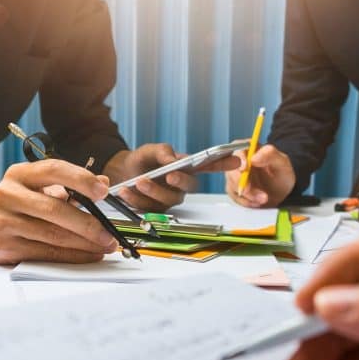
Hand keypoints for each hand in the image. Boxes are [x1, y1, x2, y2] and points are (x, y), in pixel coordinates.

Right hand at [0, 159, 118, 263]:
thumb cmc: (22, 203)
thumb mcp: (41, 186)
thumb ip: (71, 184)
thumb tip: (103, 181)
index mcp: (19, 174)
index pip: (53, 170)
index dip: (80, 179)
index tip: (103, 190)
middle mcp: (7, 195)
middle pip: (53, 209)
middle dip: (87, 223)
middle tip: (108, 231)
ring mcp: (3, 222)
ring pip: (52, 235)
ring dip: (84, 243)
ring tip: (104, 245)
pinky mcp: (5, 247)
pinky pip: (46, 253)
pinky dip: (72, 255)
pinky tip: (88, 254)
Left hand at [105, 144, 238, 210]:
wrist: (121, 172)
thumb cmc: (142, 160)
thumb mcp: (151, 150)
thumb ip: (162, 152)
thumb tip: (173, 159)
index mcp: (186, 168)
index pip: (209, 166)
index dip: (223, 164)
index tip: (237, 160)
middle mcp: (181, 186)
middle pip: (190, 187)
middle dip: (180, 181)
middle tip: (169, 174)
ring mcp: (169, 199)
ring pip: (167, 199)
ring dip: (153, 190)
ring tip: (139, 180)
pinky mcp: (154, 209)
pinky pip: (148, 206)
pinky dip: (135, 197)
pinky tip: (125, 189)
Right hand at [224, 145, 295, 207]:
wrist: (282, 192)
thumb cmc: (282, 174)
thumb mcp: (282, 163)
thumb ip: (270, 155)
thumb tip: (254, 157)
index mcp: (250, 149)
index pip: (238, 149)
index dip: (238, 159)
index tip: (244, 169)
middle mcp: (240, 161)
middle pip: (230, 168)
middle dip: (240, 182)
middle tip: (251, 190)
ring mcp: (236, 175)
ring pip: (232, 184)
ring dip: (247, 194)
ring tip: (263, 198)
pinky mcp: (235, 188)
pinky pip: (235, 196)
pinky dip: (246, 201)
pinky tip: (257, 201)